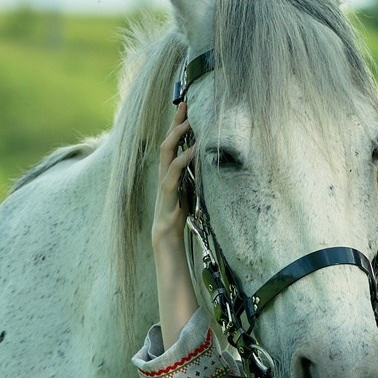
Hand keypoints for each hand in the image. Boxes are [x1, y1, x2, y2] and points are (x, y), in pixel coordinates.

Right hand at [151, 104, 199, 331]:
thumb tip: (216, 171)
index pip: (171, 151)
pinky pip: (171, 186)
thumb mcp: (196, 211)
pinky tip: (193, 154)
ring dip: (176, 141)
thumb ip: (200, 192)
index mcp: (171, 189)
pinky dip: (182, 167)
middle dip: (174, 126)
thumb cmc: (185, 244)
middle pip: (164, 150)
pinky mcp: (164, 217)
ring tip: (188, 124)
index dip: (178, 128)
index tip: (189, 105)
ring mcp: (162, 203)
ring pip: (164, 164)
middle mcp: (163, 192)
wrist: (171, 274)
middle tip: (186, 102)